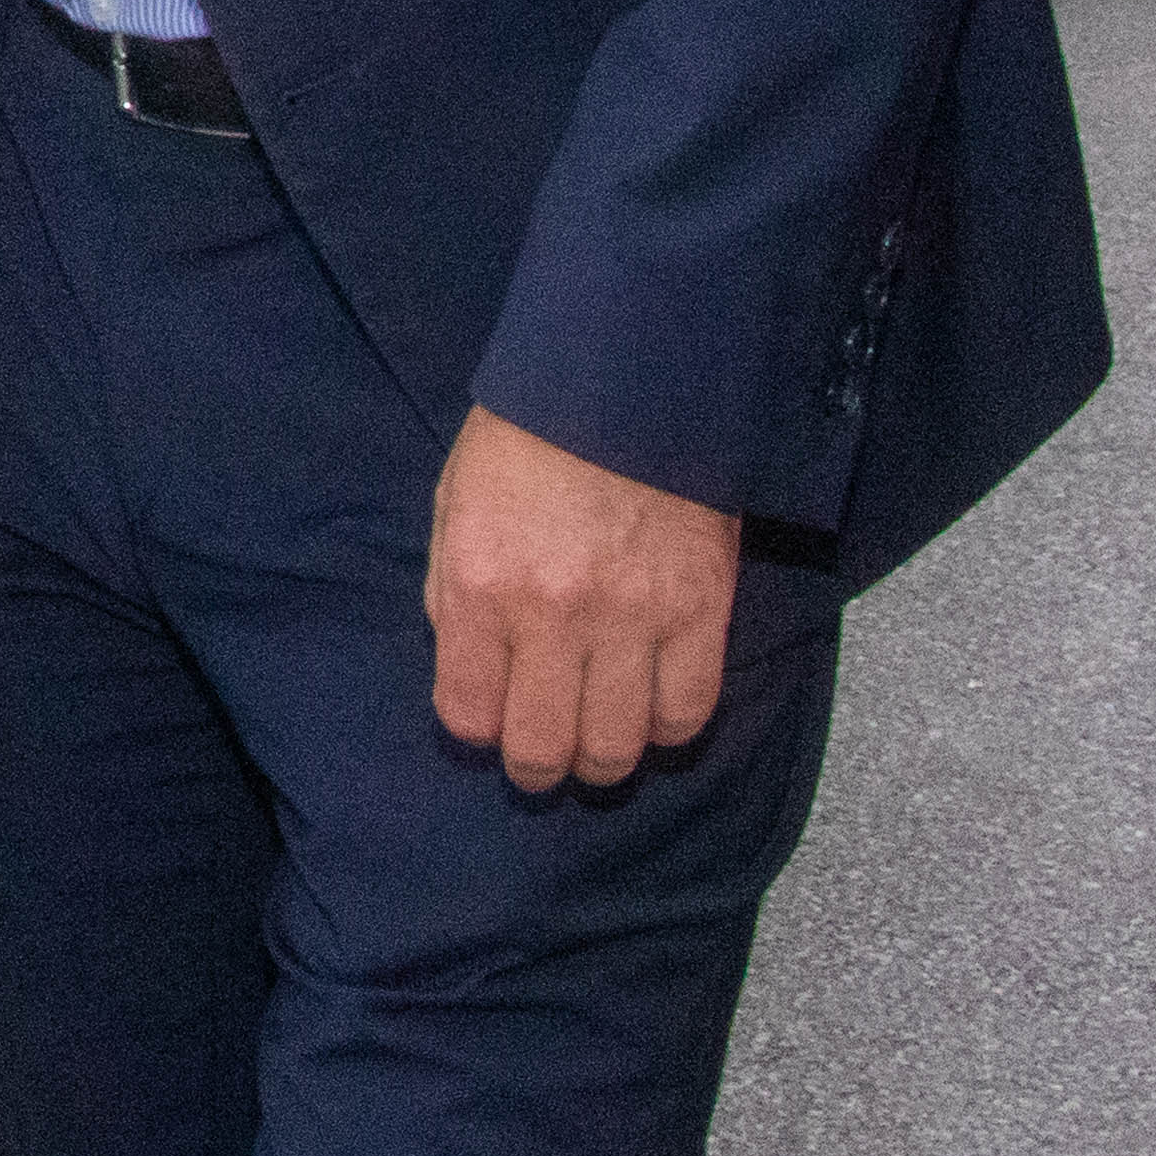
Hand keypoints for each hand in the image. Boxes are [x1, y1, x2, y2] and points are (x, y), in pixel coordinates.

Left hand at [425, 406, 740, 789]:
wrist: (625, 385)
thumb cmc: (525, 444)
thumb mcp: (455, 508)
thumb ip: (455, 595)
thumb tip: (469, 669)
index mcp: (483, 587)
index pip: (468, 713)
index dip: (475, 731)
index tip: (486, 722)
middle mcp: (554, 615)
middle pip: (546, 747)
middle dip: (536, 769)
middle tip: (540, 761)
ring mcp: (633, 618)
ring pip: (618, 745)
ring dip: (602, 762)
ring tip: (596, 748)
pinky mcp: (701, 612)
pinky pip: (689, 710)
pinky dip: (668, 731)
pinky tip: (651, 716)